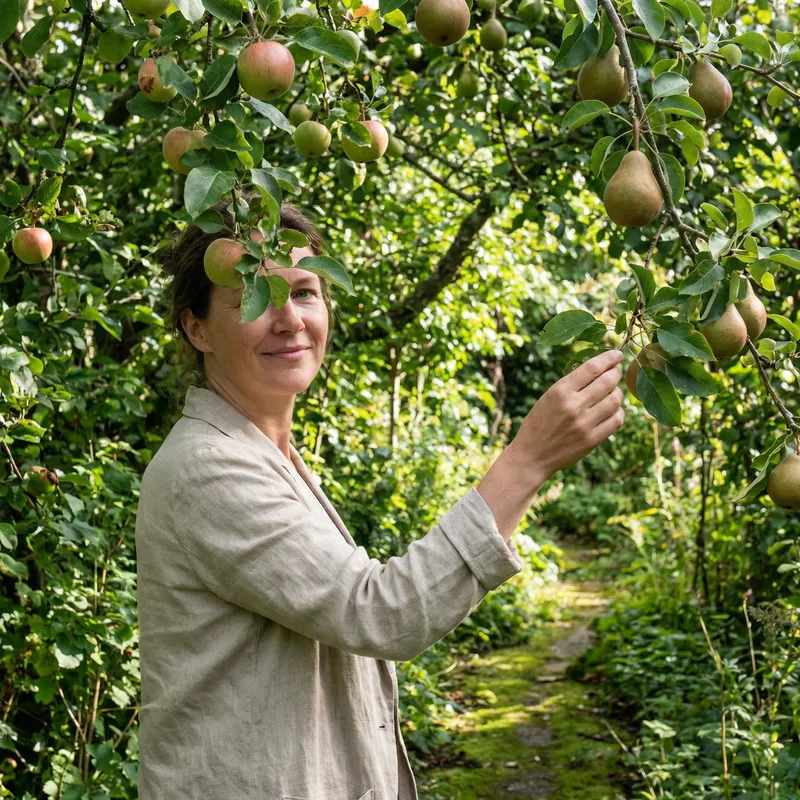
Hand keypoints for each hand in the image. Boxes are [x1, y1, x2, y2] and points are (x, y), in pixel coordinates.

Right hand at [505, 349, 625, 485]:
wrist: (532, 455)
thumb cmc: (539, 422)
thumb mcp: (548, 397)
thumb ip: (570, 384)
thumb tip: (598, 368)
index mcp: (560, 391)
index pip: (592, 368)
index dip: (609, 358)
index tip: (617, 355)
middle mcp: (573, 405)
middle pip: (608, 381)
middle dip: (616, 373)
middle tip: (617, 372)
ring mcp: (584, 423)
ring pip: (615, 399)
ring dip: (618, 392)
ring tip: (613, 392)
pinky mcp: (592, 439)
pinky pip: (617, 420)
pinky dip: (618, 412)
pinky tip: (612, 410)